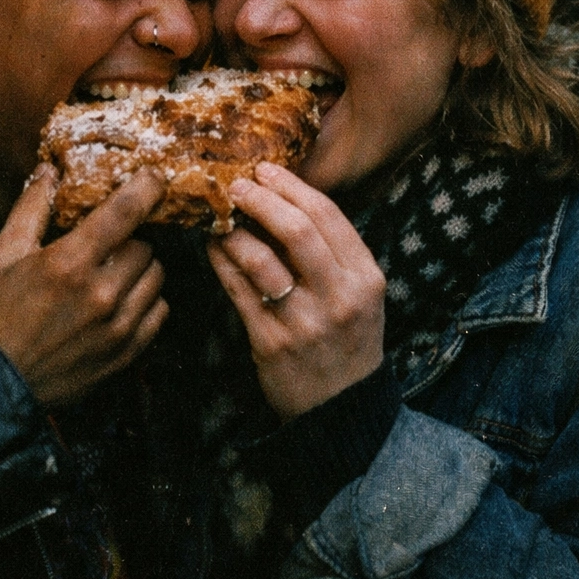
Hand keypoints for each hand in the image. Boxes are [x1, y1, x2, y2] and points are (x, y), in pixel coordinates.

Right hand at [0, 167, 168, 405]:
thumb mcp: (2, 254)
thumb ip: (31, 208)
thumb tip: (48, 171)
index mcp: (69, 263)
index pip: (126, 212)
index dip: (148, 186)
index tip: (154, 177)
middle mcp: (100, 294)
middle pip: (144, 246)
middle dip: (129, 239)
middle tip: (106, 245)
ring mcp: (117, 327)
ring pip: (156, 277)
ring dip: (140, 268)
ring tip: (112, 273)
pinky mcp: (125, 354)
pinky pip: (158, 312)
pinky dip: (146, 300)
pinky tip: (121, 301)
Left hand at [206, 163, 385, 419]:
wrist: (340, 408)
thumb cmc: (347, 339)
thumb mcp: (360, 294)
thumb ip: (333, 252)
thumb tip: (285, 198)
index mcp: (365, 278)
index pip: (328, 216)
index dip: (292, 186)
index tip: (266, 170)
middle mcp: (339, 298)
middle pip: (297, 231)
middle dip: (261, 199)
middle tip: (236, 184)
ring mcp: (304, 322)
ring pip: (260, 260)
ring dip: (233, 231)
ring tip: (219, 216)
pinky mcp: (271, 343)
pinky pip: (238, 291)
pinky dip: (221, 262)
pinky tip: (213, 247)